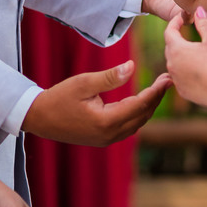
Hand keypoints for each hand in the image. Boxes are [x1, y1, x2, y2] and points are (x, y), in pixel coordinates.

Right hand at [22, 61, 171, 145]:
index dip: (155, 92)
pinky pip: (127, 127)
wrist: (39, 118)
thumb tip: (132, 67)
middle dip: (155, 99)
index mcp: (105, 122)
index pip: (139, 106)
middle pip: (141, 117)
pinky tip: (140, 100)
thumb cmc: (59, 97)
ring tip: (158, 88)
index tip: (167, 78)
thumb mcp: (84, 82)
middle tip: (167, 80)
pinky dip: (137, 113)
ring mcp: (106, 139)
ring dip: (148, 107)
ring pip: (136, 124)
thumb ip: (110, 77)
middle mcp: (109, 135)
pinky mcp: (102, 138)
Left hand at [164, 7, 206, 111]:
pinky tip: (194, 71)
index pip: (169, 31)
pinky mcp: (182, 91)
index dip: (174, 22)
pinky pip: (179, 78)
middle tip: (185, 33)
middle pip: (170, 47)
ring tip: (190, 52)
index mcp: (176, 49)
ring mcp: (176, 79)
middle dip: (176, 39)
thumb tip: (198, 10)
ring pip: (174, 64)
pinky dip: (184, 72)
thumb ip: (204, 23)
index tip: (181, 17)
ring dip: (180, 56)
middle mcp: (172, 64)